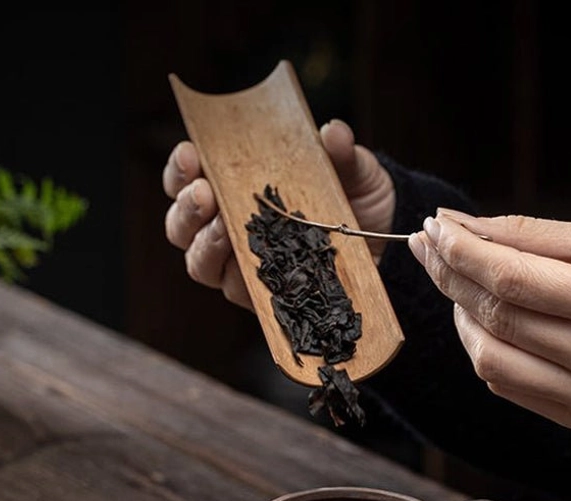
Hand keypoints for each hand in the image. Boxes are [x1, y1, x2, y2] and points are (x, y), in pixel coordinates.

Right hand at [162, 119, 395, 309]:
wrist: (390, 249)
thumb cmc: (359, 203)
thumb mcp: (356, 172)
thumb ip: (341, 153)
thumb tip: (333, 132)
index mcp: (237, 189)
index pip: (189, 180)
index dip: (180, 170)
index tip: (190, 154)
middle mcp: (232, 230)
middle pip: (183, 226)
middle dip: (186, 209)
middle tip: (204, 194)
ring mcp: (246, 267)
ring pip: (201, 264)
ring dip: (205, 245)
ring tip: (223, 227)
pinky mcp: (266, 297)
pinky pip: (240, 293)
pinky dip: (241, 280)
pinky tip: (253, 265)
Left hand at [409, 211, 570, 432]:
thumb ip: (528, 235)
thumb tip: (455, 226)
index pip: (515, 280)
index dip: (463, 252)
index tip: (433, 227)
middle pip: (499, 319)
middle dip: (451, 277)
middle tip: (428, 246)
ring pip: (490, 360)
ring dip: (460, 318)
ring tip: (458, 283)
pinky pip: (505, 385)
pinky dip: (484, 348)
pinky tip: (485, 320)